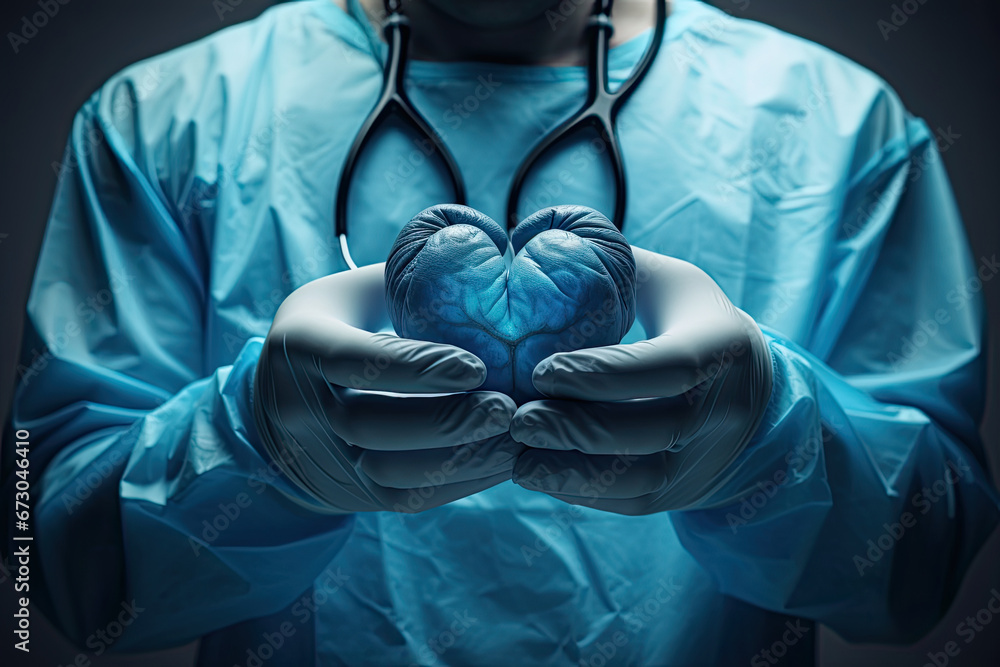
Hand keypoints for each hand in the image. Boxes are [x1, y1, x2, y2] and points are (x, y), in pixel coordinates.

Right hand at [252, 264, 518, 513]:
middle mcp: (298, 409)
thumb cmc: (339, 326)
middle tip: (509, 407)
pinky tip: (501, 460)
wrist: (281, 402)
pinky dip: (459, 484)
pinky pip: (406, 499)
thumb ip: (407, 280)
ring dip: (461, 459)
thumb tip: (488, 253)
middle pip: (371, 426)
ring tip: (514, 435)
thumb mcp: (355, 293)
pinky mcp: (349, 495)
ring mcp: (321, 460)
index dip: (415, 367)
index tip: (477, 367)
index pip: (352, 360)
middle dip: (447, 421)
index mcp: (299, 345)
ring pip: (390, 474)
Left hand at [509, 247, 772, 513]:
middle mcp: (725, 410)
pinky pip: (632, 504)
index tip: (540, 370)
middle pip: (653, 430)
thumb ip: (613, 266)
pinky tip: (538, 473)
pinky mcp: (685, 493)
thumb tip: (530, 236)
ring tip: (516, 454)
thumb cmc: (691, 323)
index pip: (669, 367)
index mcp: (724, 346)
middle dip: (577, 428)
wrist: (753, 395)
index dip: (604, 374)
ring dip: (571, 471)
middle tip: (516, 418)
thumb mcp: (669, 284)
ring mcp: (709, 459)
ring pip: (641, 480)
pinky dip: (581, 493)